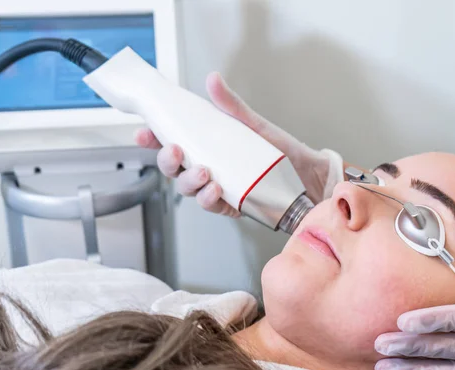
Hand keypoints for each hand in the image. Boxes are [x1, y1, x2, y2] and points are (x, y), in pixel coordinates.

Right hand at [136, 72, 341, 216]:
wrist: (309, 175)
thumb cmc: (281, 151)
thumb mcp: (255, 125)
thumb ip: (232, 106)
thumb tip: (212, 79)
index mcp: (209, 147)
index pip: (173, 143)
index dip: (154, 139)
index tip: (144, 132)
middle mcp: (210, 168)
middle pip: (175, 169)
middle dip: (167, 162)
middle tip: (174, 151)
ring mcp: (220, 188)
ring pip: (189, 189)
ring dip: (189, 182)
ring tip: (204, 172)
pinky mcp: (233, 205)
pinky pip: (213, 206)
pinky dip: (210, 199)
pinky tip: (215, 190)